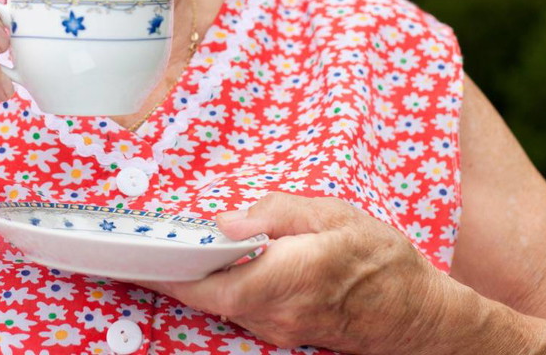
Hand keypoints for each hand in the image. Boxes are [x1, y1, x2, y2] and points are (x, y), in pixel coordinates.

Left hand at [139, 193, 451, 352]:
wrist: (420, 316)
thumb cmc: (384, 261)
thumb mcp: (336, 216)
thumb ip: (278, 214)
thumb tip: (227, 222)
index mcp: (288, 279)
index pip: (210, 285)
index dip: (167, 273)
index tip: (131, 257)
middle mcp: (275, 314)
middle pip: (204, 298)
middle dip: (164, 275)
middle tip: (124, 250)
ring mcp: (278, 329)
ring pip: (217, 306)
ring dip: (186, 282)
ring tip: (154, 252)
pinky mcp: (282, 331)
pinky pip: (236, 310)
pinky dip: (212, 289)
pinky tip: (201, 267)